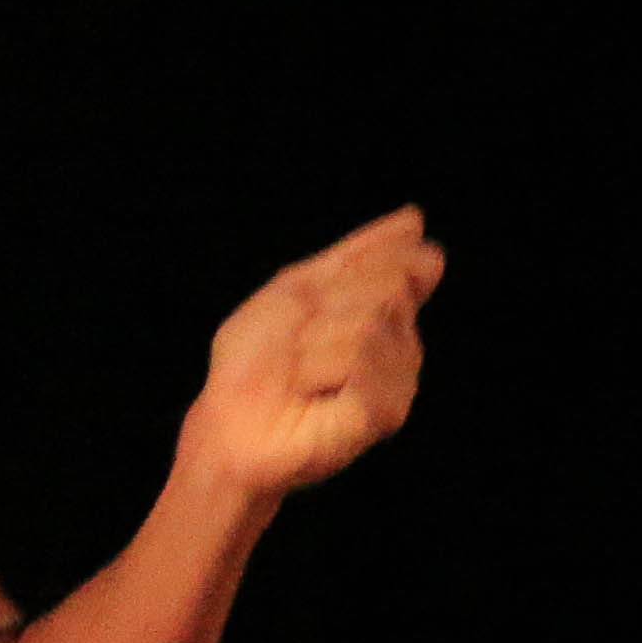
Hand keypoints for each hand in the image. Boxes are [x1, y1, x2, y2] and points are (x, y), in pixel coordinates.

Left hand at [177, 207, 444, 501]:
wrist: (229, 422)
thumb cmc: (254, 363)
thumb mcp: (294, 291)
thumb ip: (354, 256)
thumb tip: (413, 219)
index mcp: (382, 314)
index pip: (398, 263)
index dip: (356, 267)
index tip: (311, 298)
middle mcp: (400, 344)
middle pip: (388, 284)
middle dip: (325, 307)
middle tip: (297, 344)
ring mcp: (398, 380)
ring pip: (371, 320)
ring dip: (313, 344)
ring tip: (300, 375)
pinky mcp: (387, 412)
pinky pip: (364, 358)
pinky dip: (319, 370)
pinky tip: (312, 394)